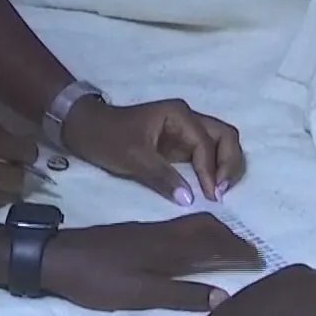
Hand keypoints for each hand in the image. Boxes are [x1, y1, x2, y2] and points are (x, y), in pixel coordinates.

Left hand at [40, 214, 261, 311]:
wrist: (55, 257)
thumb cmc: (97, 279)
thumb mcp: (141, 294)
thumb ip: (182, 295)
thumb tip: (224, 298)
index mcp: (167, 247)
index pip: (213, 244)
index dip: (238, 251)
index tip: (260, 259)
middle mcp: (161, 232)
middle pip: (206, 228)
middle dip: (231, 238)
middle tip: (251, 251)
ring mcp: (146, 230)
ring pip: (190, 225)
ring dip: (214, 233)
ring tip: (227, 245)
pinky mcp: (133, 232)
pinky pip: (176, 226)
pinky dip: (194, 233)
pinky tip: (188, 243)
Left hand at [61, 95, 245, 204]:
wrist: (86, 129)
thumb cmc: (108, 138)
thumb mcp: (133, 158)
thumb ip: (162, 177)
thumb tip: (190, 200)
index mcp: (179, 115)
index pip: (206, 143)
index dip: (210, 170)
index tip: (209, 196)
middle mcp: (188, 119)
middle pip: (226, 136)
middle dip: (229, 163)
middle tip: (220, 193)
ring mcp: (186, 131)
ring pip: (222, 143)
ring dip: (226, 166)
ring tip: (219, 192)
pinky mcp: (180, 145)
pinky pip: (208, 154)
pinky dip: (215, 169)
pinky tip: (211, 189)